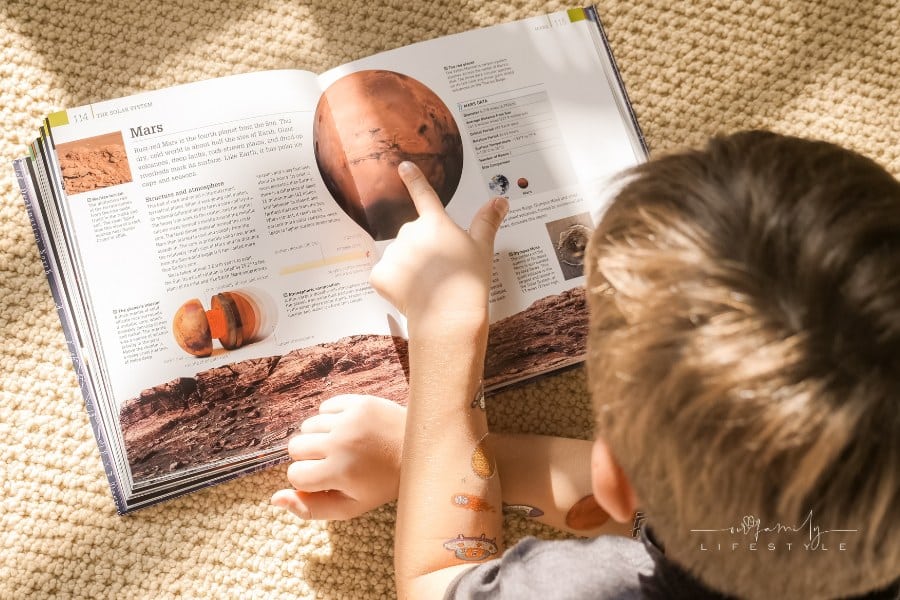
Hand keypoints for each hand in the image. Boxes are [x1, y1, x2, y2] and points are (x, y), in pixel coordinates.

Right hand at [271, 395, 405, 519]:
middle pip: (294, 447)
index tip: (329, 480)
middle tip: (333, 462)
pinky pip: (325, 407)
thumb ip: (311, 509)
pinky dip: (332, 418)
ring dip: (319, 437)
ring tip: (343, 445)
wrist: (419, 450)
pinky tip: (350, 429)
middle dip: (308, 457)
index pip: (294, 475)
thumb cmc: (382, 484)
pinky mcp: (358, 401)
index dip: (308, 481)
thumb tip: (275, 498)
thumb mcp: (351, 507)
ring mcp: (350, 419)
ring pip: (307, 426)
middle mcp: (341, 442)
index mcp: (339, 472)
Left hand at [369, 161, 507, 334]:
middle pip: (414, 236)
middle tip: (441, 272)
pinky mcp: (380, 275)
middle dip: (423, 250)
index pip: (424, 194)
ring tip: (428, 287)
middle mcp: (410, 232)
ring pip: (399, 257)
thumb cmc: (469, 282)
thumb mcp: (482, 248)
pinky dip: (395, 285)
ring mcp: (393, 253)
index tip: (403, 166)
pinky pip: (385, 276)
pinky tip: (410, 295)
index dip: (414, 179)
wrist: (448, 316)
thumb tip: (501, 199)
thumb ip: (487, 221)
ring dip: (409, 268)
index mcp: (435, 223)